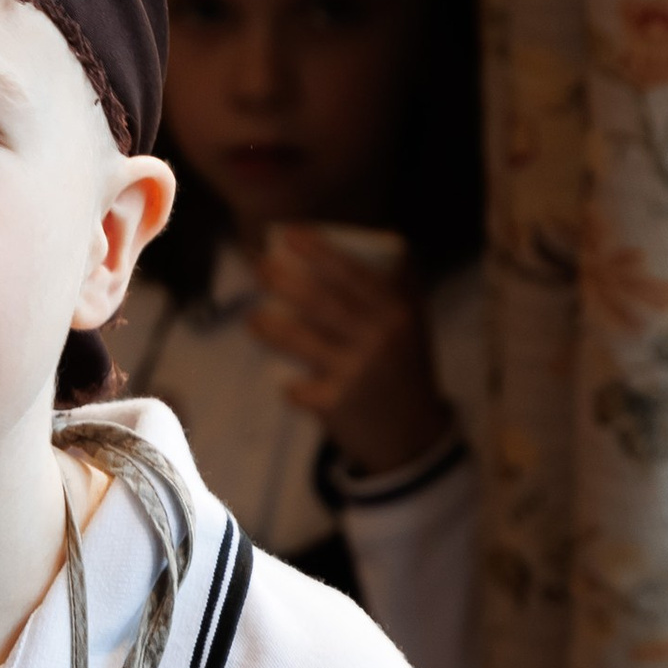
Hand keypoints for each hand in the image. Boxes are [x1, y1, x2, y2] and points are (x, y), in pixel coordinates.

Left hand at [251, 228, 452, 476]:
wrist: (414, 434)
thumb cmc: (406, 366)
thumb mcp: (413, 322)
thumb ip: (397, 284)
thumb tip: (374, 237)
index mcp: (397, 311)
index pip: (353, 273)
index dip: (319, 251)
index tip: (289, 234)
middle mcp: (380, 338)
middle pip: (321, 302)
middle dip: (283, 281)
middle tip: (258, 267)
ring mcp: (357, 372)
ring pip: (301, 341)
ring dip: (270, 328)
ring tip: (253, 320)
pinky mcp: (338, 405)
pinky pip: (299, 389)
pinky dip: (290, 387)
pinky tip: (286, 384)